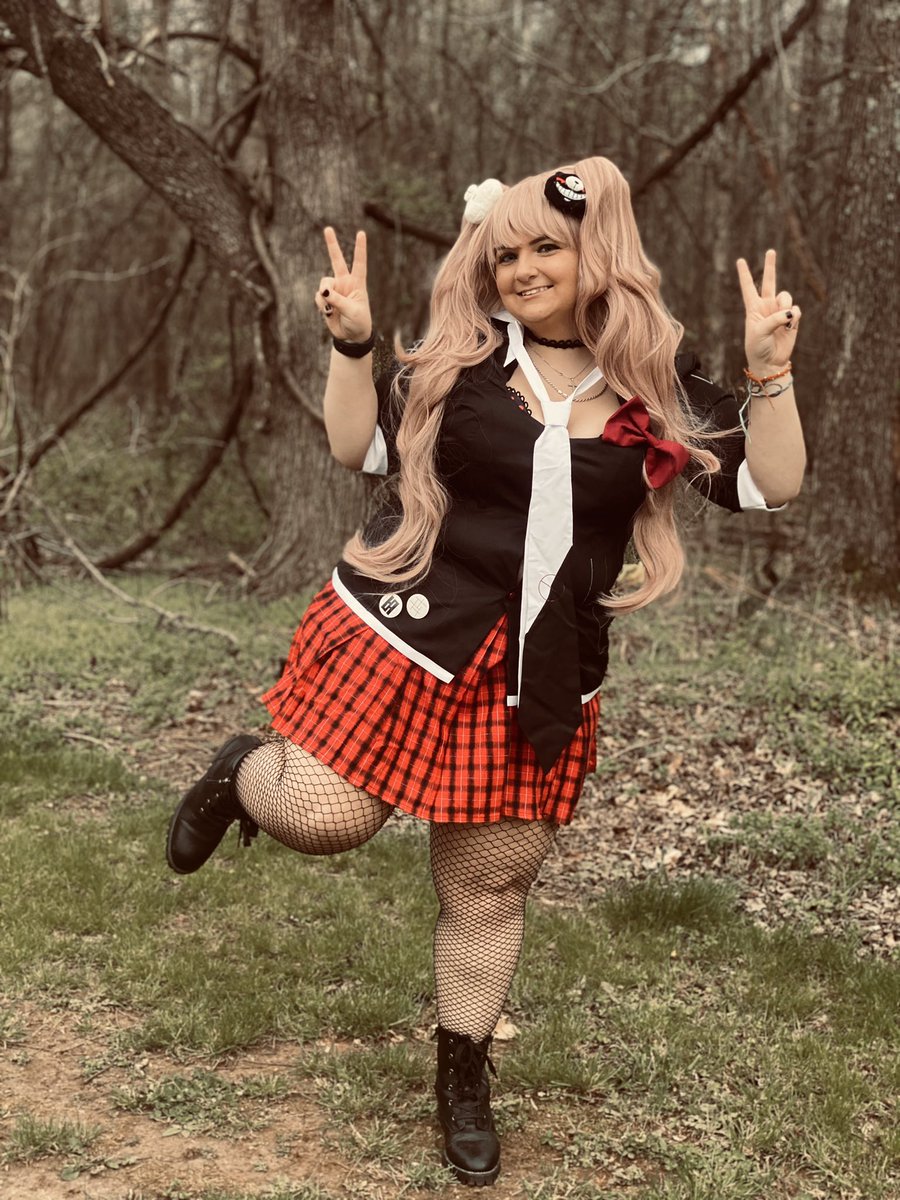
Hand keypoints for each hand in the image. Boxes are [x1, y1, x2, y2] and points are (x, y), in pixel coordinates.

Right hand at [316, 227, 371, 342]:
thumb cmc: (358, 322)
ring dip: (324, 294)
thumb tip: (323, 291)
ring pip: (323, 284)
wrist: (351, 337)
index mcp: (357, 283)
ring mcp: (334, 290)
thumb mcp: (351, 311)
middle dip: (332, 245)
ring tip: (331, 308)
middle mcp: (345, 283)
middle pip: (337, 260)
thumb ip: (337, 299)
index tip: (361, 233)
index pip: (359, 263)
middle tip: (328, 228)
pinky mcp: (325, 299)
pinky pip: (319, 297)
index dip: (360, 248)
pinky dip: (321, 305)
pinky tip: (328, 312)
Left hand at [736, 248, 800, 373]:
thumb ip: (774, 319)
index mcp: (753, 308)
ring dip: (785, 306)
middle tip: (770, 251)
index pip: (748, 287)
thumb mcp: (759, 332)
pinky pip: (796, 309)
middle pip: (769, 282)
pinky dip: (794, 316)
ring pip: (786, 297)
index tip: (740, 260)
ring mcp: (780, 311)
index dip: (745, 274)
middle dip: (770, 266)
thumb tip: (791, 311)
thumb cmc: (758, 348)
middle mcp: (766, 307)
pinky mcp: (792, 318)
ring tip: (783, 321)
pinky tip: (790, 325)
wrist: (770, 362)